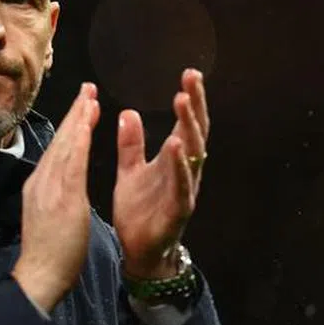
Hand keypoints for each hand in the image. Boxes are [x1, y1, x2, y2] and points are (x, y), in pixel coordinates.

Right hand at [12, 82, 99, 312]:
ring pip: (65, 145)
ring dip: (78, 118)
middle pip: (59, 141)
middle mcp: (41, 181)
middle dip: (74, 114)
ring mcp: (49, 188)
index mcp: (39, 186)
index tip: (82, 107)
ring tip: (90, 97)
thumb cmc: (48, 254)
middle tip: (87, 89)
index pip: (56, 149)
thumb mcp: (48, 217)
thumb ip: (54, 196)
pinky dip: (79, 138)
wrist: (40, 275)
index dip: (69, 126)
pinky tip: (88, 122)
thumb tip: (61, 185)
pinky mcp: (62, 197)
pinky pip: (73, 161)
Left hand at [113, 69, 209, 278]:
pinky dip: (180, 165)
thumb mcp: (131, 172)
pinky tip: (175, 145)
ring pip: (192, 153)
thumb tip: (128, 112)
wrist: (140, 251)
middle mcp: (185, 170)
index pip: (185, 123)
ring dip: (188, 127)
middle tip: (192, 78)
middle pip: (195, 131)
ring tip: (183, 101)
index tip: (189, 73)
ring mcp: (185, 189)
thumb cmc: (140, 211)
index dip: (190, 99)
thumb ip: (131, 144)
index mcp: (173, 159)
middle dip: (195, 104)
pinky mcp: (179, 209)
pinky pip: (182, 184)